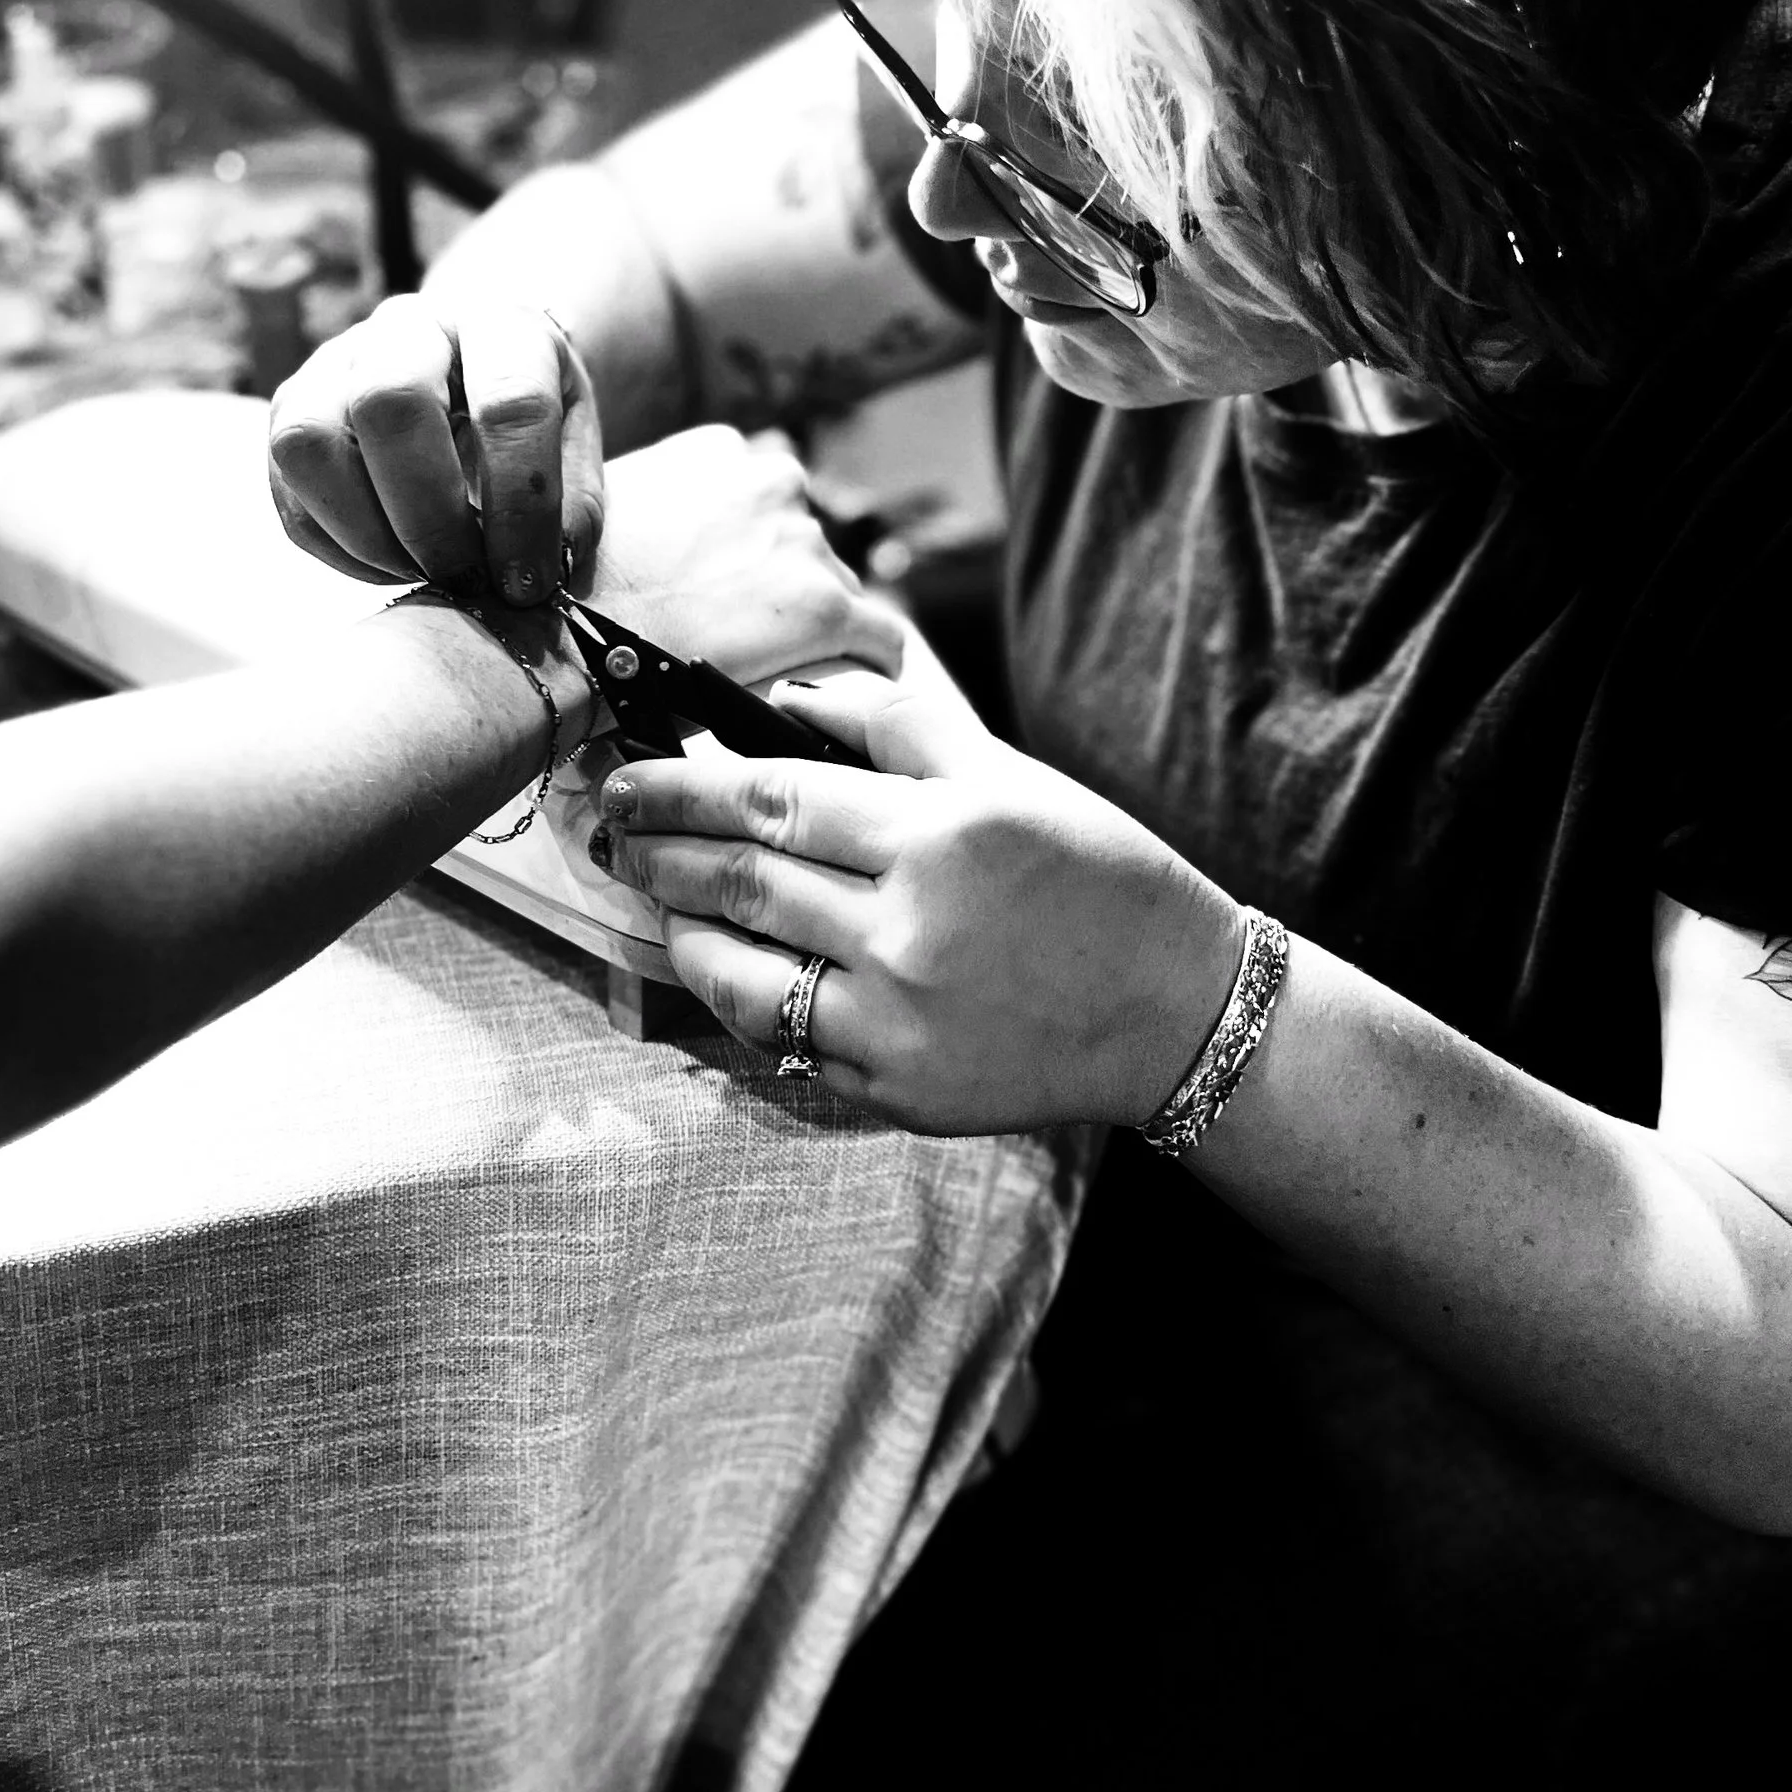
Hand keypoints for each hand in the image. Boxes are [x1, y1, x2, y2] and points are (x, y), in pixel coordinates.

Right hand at [269, 294, 600, 603]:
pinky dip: (342, 549)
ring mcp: (333, 364)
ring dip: (370, 534)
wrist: (474, 369)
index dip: (521, 505)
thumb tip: (541, 570)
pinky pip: (290, 494)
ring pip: (309, 444)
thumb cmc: (529, 415)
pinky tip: (394, 564)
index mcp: (499, 324)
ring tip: (424, 573)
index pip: (510, 403)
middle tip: (468, 578)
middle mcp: (407, 328)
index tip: (530, 577)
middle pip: (388, 405)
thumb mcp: (576, 440)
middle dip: (431, 518)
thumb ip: (572, 502)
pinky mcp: (289, 411)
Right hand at [586, 425, 904, 682]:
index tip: (730, 592)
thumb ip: (656, 507)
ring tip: (766, 672)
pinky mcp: (826, 607)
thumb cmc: (559, 586)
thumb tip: (667, 542)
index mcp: (722, 452)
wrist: (554, 636)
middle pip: (804, 546)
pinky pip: (882, 639)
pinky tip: (840, 692)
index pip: (767, 501)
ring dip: (811, 630)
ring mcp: (804, 542)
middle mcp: (774, 480)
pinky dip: (867, 665)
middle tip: (738, 642)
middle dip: (779, 591)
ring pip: (838, 593)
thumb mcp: (601, 506)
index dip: (751, 555)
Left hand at [595, 674, 1243, 1131]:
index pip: (769, 798)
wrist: (1174, 1009)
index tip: (627, 775)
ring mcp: (897, 1021)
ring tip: (658, 892)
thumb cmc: (1098, 875)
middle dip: (660, 849)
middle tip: (617, 828)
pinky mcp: (895, 1088)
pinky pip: (783, 1040)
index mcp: (939, 836)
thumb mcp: (1011, 774)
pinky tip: (721, 963)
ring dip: (682, 925)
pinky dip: (736, 996)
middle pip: (742, 880)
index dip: (680, 783)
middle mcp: (908, 931)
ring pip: (741, 970)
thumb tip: (791, 702)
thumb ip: (897, 725)